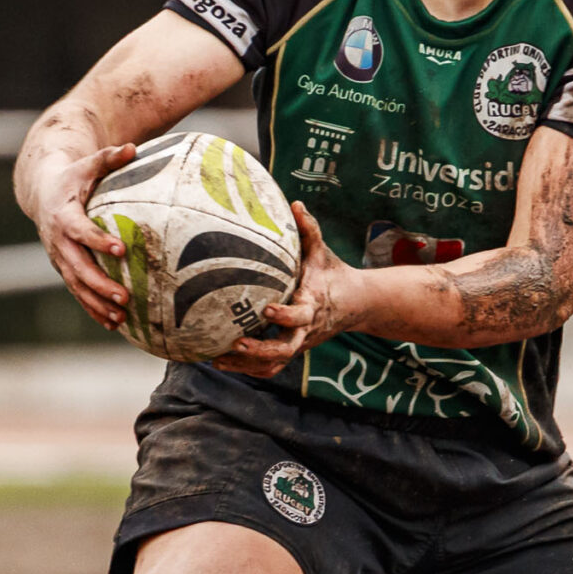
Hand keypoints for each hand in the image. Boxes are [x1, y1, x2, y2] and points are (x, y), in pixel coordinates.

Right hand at [31, 143, 138, 329]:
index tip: (119, 248)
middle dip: (99, 283)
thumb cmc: (74, 177)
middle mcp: (58, 241)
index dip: (97, 240)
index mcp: (63, 215)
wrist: (43, 192)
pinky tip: (113, 323)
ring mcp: (59, 258)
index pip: (80, 230)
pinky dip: (93, 309)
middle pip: (77, 266)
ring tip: (120, 316)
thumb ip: (109, 158)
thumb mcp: (88, 165)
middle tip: (124, 295)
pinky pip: (78, 293)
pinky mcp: (64, 269)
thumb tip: (132, 148)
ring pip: (77, 286)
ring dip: (97, 303)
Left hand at [213, 203, 351, 376]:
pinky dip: (248, 370)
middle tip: (236, 344)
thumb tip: (295, 203)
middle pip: (285, 350)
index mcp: (313, 305)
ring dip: (247, 366)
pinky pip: (270, 368)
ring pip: (274, 363)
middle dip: (260, 351)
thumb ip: (309, 230)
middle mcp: (305, 329)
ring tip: (218, 360)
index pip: (301, 315)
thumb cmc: (332, 273)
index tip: (267, 309)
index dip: (285, 315)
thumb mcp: (323, 251)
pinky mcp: (291, 350)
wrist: (354, 303)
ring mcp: (298, 343)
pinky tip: (222, 362)